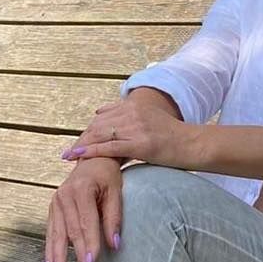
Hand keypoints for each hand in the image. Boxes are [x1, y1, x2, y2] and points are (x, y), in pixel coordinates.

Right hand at [45, 157, 122, 261]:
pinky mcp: (53, 207)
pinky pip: (51, 231)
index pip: (87, 223)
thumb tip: (114, 244)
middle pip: (71, 231)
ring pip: (57, 234)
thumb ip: (114, 218)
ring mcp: (56, 201)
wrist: (91, 159)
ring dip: (58, 257)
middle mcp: (65, 195)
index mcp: (82, 189)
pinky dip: (50, 249)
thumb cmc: (106, 175)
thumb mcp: (116, 191)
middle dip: (77, 256)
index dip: (89, 244)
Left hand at [59, 95, 193, 169]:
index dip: (89, 130)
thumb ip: (125, 114)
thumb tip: (98, 112)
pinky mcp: (141, 144)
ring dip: (82, 146)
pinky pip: (110, 148)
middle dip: (82, 139)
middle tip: (69, 152)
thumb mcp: (148, 118)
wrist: (194, 144)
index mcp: (134, 105)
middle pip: (98, 125)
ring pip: (101, 135)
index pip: (103, 117)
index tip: (78, 141)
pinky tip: (78, 156)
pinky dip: (91, 152)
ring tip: (69, 156)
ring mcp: (137, 127)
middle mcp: (133, 112)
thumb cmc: (173, 136)